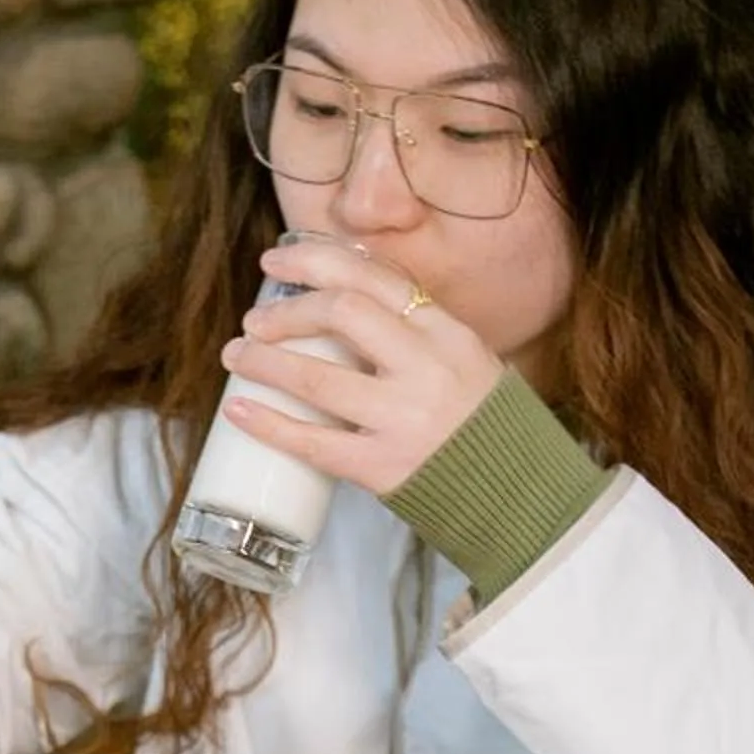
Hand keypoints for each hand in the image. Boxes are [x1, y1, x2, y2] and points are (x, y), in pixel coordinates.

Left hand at [219, 237, 508, 494]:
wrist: (515, 491)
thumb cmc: (476, 419)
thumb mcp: (460, 356)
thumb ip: (411, 327)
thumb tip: (337, 292)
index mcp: (446, 332)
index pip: (374, 278)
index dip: (316, 262)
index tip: (275, 263)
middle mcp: (427, 369)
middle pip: (343, 314)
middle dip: (288, 311)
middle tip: (254, 321)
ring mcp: (403, 420)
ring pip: (318, 380)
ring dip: (266, 362)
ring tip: (237, 356)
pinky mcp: (382, 467)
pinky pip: (313, 443)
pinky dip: (268, 424)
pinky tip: (238, 410)